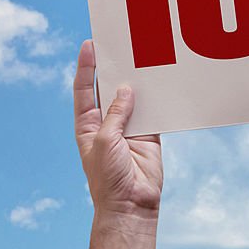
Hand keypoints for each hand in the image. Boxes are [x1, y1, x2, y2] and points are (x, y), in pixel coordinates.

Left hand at [73, 40, 162, 222]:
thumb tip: (126, 89)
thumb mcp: (104, 141)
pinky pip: (155, 111)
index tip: (90, 45)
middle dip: (115, 68)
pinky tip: (163, 83)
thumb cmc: (107, 177)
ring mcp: (130, 127)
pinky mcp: (150, 133)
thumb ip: (115, 114)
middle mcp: (108, 122)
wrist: (131, 203)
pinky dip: (159, 98)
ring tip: (144, 59)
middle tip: (122, 46)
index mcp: (87, 124)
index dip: (87, 67)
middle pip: (110, 88)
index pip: (85, 89)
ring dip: (139, 82)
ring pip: (134, 97)